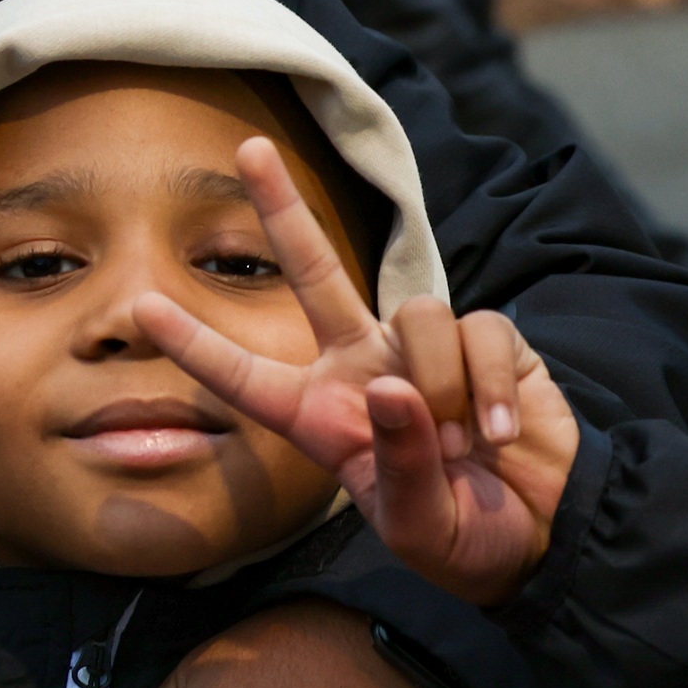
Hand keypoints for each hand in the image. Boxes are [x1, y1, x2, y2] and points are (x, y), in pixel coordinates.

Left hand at [128, 136, 581, 608]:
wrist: (544, 535)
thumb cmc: (462, 537)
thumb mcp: (419, 525)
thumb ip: (399, 463)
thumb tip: (389, 386)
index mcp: (322, 417)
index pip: (247, 377)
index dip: (198, 345)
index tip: (143, 309)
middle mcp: (363, 368)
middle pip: (314, 272)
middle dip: (284, 209)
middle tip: (249, 149)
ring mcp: (423, 350)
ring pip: (417, 316)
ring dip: (442, 386)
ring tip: (466, 446)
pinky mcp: (487, 341)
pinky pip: (479, 334)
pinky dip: (491, 388)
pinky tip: (502, 434)